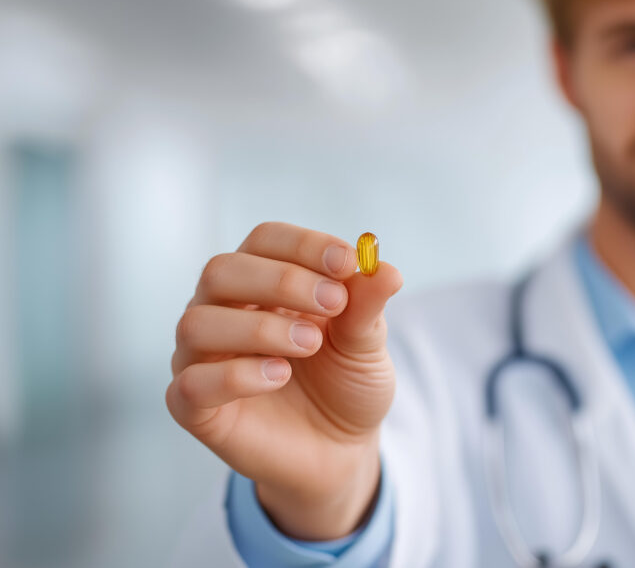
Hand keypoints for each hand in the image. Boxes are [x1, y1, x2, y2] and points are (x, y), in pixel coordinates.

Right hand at [166, 222, 402, 539]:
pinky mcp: (193, 406)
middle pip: (222, 271)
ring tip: (309, 344)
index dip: (303, 245)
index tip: (347, 263)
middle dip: (281, 281)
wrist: (340, 451)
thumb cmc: (346, 385)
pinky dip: (235, 376)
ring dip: (260, 328)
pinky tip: (278, 376)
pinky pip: (191, 384)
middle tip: (334, 303)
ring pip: (198, 323)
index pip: (265, 240)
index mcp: (262, 282)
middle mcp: (222, 311)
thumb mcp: (366, 344)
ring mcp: (201, 358)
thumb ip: (367, 307)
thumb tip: (386, 268)